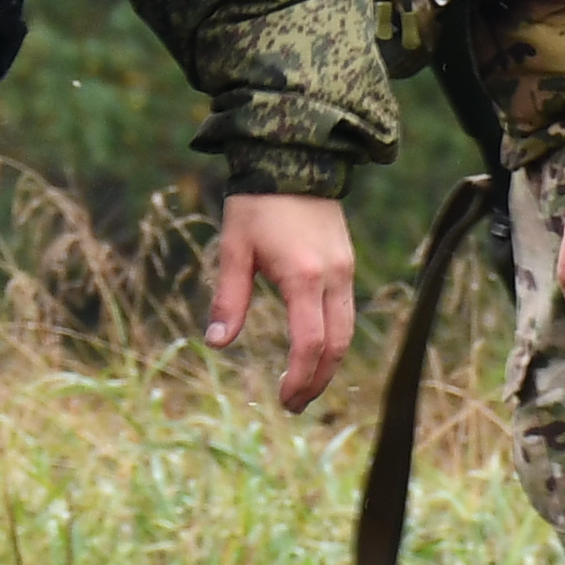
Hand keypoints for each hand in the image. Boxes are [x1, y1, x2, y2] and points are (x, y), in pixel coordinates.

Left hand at [207, 191, 361, 411]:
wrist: (294, 160)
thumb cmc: (257, 204)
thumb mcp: (234, 248)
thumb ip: (229, 297)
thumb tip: (216, 342)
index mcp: (303, 276)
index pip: (310, 343)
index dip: (299, 377)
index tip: (283, 399)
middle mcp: (333, 277)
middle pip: (337, 346)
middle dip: (317, 380)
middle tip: (294, 404)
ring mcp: (345, 270)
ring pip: (347, 332)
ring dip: (328, 364)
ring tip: (304, 386)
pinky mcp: (346, 264)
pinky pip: (346, 313)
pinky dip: (334, 340)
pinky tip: (314, 351)